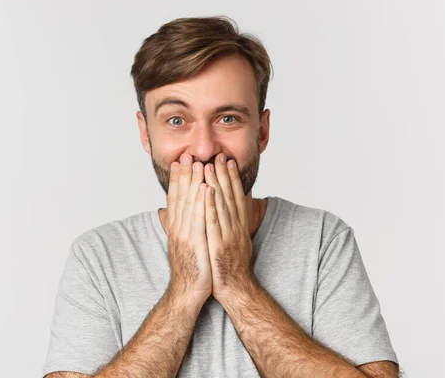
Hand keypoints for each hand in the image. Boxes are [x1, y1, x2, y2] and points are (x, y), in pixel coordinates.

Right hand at [165, 153, 211, 304]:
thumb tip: (171, 214)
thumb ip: (179, 228)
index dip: (177, 180)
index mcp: (176, 228)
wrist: (187, 293)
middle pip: (180, 197)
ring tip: (197, 164)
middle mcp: (178, 229)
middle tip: (186, 155)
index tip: (179, 162)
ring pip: (189, 204)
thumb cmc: (190, 269)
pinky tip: (206, 189)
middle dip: (184, 175)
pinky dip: (201, 203)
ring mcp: (185, 236)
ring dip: (193, 183)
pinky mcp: (195, 244)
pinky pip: (199, 219)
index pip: (175, 199)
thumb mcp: (183, 245)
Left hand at [204, 153, 253, 301]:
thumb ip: (230, 226)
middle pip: (230, 196)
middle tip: (219, 155)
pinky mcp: (219, 244)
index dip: (232, 178)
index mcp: (239, 226)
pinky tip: (206, 190)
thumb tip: (225, 213)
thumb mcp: (233, 242)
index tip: (228, 161)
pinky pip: (213, 221)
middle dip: (224, 174)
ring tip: (210, 165)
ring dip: (216, 183)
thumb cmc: (231, 268)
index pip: (236, 197)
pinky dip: (210, 204)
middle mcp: (235, 227)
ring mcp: (228, 235)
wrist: (236, 289)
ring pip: (221, 204)